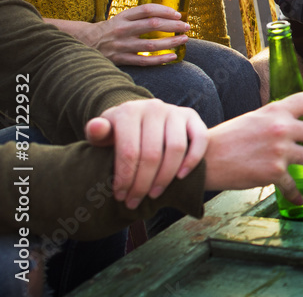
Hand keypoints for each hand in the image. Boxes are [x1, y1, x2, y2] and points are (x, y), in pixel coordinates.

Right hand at [83, 4, 189, 64]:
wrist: (86, 43)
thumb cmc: (111, 29)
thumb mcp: (122, 18)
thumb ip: (140, 16)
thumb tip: (169, 16)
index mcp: (123, 16)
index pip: (147, 9)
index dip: (165, 10)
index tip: (178, 14)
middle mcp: (122, 29)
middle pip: (152, 25)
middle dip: (173, 25)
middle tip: (186, 26)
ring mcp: (121, 45)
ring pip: (150, 45)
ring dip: (170, 42)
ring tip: (184, 39)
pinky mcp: (121, 59)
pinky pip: (143, 61)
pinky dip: (159, 59)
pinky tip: (172, 56)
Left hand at [84, 99, 207, 208]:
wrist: (142, 119)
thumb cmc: (120, 134)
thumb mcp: (104, 134)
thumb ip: (96, 133)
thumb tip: (96, 128)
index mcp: (128, 112)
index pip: (129, 152)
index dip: (125, 179)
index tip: (121, 196)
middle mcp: (153, 107)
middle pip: (152, 154)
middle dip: (143, 184)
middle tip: (136, 201)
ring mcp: (175, 111)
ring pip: (176, 149)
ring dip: (166, 177)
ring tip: (154, 194)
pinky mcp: (191, 116)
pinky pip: (199, 139)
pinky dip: (192, 160)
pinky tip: (180, 177)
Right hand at [203, 91, 302, 203]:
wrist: (206, 158)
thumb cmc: (228, 138)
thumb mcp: (255, 117)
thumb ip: (276, 118)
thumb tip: (294, 123)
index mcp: (277, 110)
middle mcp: (282, 128)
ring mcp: (279, 151)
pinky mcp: (273, 172)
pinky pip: (293, 185)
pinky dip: (297, 194)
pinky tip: (299, 198)